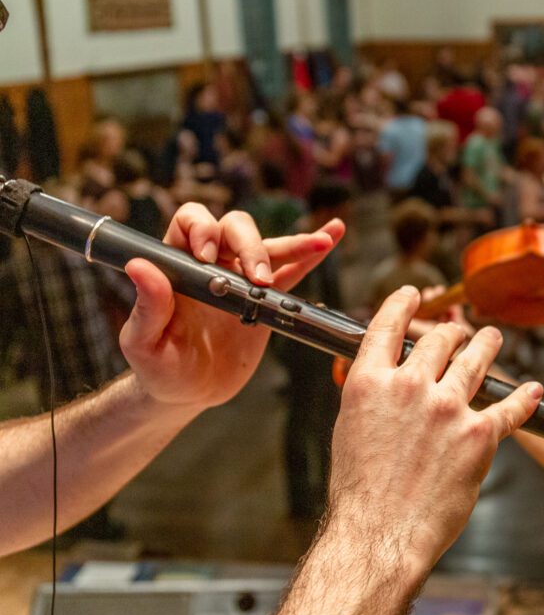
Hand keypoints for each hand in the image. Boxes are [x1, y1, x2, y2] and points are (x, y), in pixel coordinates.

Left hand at [119, 204, 344, 408]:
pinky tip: (331, 236)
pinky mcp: (266, 298)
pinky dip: (312, 252)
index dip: (204, 230)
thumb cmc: (157, 367)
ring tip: (318, 243)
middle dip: (251, 246)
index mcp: (178, 264)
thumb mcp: (143, 342)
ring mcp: (240, 278)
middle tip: (258, 280)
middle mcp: (211, 262)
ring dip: (293, 243)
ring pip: (267, 245)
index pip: (191, 222)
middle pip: (234, 228)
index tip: (210, 259)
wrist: (190, 392)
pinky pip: (292, 269)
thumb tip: (140, 266)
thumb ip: (147, 305)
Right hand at [328, 287, 541, 570]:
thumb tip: (387, 381)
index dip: (403, 304)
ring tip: (493, 338)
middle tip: (462, 331)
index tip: (413, 295)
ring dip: (488, 345)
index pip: (388, 326)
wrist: (380, 533)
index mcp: (370, 382)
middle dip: (454, 332)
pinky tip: (531, 389)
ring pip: (476, 361)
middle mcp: (410, 386)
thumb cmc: (361, 491)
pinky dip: (523, 398)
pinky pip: (508, 408)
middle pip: (439, 340)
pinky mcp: (479, 434)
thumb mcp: (350, 428)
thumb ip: (372, 396)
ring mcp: (448, 408)